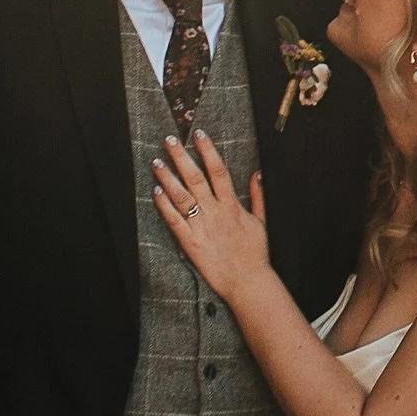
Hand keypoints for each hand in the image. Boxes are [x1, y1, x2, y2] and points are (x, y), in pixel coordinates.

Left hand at [152, 130, 270, 301]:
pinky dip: (164, 205)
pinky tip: (155, 191)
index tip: (199, 134)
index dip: (208, 150)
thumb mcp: (261, 221)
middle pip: (196, 177)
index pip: (218, 170)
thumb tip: (257, 173)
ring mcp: (202, 226)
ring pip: (182, 196)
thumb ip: (257, 195)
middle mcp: (215, 212)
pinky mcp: (190, 242)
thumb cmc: (255, 253)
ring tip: (156, 162)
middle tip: (169, 140)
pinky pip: (174, 220)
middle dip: (181, 157)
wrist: (248, 282)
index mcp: (232, 205)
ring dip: (168, 177)